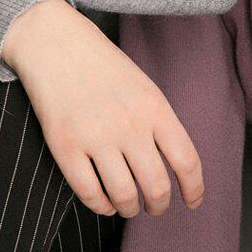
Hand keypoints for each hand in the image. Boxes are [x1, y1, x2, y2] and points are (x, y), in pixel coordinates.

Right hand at [3, 0, 203, 217]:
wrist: (56, 44)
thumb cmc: (103, 68)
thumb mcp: (144, 88)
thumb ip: (160, 124)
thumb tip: (175, 169)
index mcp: (154, 109)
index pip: (186, 161)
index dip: (194, 189)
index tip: (193, 202)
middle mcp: (129, 125)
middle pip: (157, 187)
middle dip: (159, 205)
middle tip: (154, 207)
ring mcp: (96, 137)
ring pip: (124, 196)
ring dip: (129, 208)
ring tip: (127, 204)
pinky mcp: (65, 147)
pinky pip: (89, 193)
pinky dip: (101, 206)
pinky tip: (104, 201)